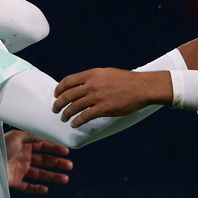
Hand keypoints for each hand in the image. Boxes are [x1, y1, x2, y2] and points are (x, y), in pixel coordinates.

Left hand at [5, 130, 72, 194]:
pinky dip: (36, 189)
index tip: (66, 151)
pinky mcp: (14, 181)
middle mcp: (22, 157)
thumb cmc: (0, 146)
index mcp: (23, 145)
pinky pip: (27, 187)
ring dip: (52, 176)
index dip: (54, 148)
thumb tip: (45, 136)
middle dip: (57, 163)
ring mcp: (18, 169)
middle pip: (43, 160)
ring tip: (65, 179)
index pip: (42, 146)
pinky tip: (46, 189)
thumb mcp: (17, 136)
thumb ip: (32, 135)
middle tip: (69, 165)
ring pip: (39, 174)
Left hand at [52, 69, 171, 127]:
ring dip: (66, 114)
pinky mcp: (104, 108)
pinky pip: (85, 116)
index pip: (68, 81)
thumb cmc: (127, 80)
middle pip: (68, 95)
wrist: (142, 87)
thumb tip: (83, 84)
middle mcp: (92, 84)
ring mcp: (97, 97)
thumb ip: (93, 78)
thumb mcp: (107, 73)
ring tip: (63, 118)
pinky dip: (77, 121)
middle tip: (55, 109)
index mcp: (92, 74)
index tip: (56, 95)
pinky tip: (74, 124)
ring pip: (74, 107)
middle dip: (58, 103)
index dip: (59, 89)